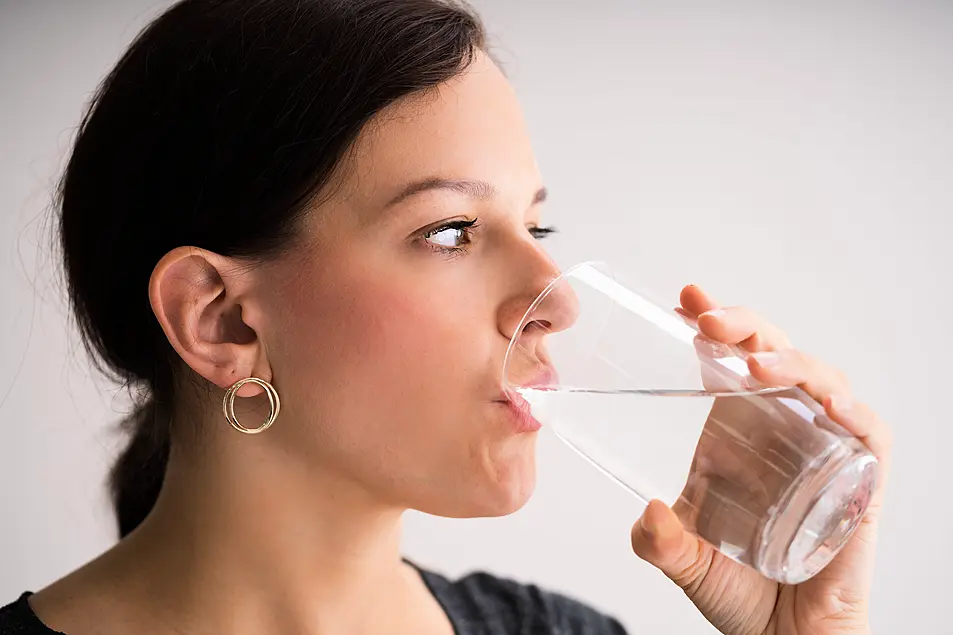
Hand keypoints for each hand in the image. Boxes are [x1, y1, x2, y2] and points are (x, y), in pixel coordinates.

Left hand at [630, 285, 890, 634]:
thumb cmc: (742, 592)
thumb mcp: (684, 560)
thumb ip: (658, 541)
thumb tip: (647, 515)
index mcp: (737, 432)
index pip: (730, 361)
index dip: (716, 325)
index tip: (686, 298)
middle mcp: (782, 431)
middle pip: (774, 354)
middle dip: (745, 326)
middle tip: (706, 317)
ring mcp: (823, 450)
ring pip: (821, 380)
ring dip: (792, 361)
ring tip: (756, 363)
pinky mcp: (860, 481)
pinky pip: (869, 432)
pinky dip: (854, 412)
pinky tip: (828, 404)